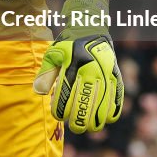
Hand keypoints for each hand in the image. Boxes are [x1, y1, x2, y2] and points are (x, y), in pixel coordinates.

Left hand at [32, 0, 123, 132]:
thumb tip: (39, 92)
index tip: (58, 115)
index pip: (66, 98)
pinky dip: (113, 112)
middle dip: (79, 122)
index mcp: (73, 67)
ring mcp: (106, 75)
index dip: (60, 112)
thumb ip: (45, 74)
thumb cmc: (68, 45)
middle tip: (75, 127)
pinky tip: (106, 119)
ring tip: (89, 127)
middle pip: (85, 107)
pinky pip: (117, 99)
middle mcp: (91, 72)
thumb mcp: (53, 54)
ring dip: (95, 121)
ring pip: (102, 107)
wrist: (91, 28)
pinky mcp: (116, 76)